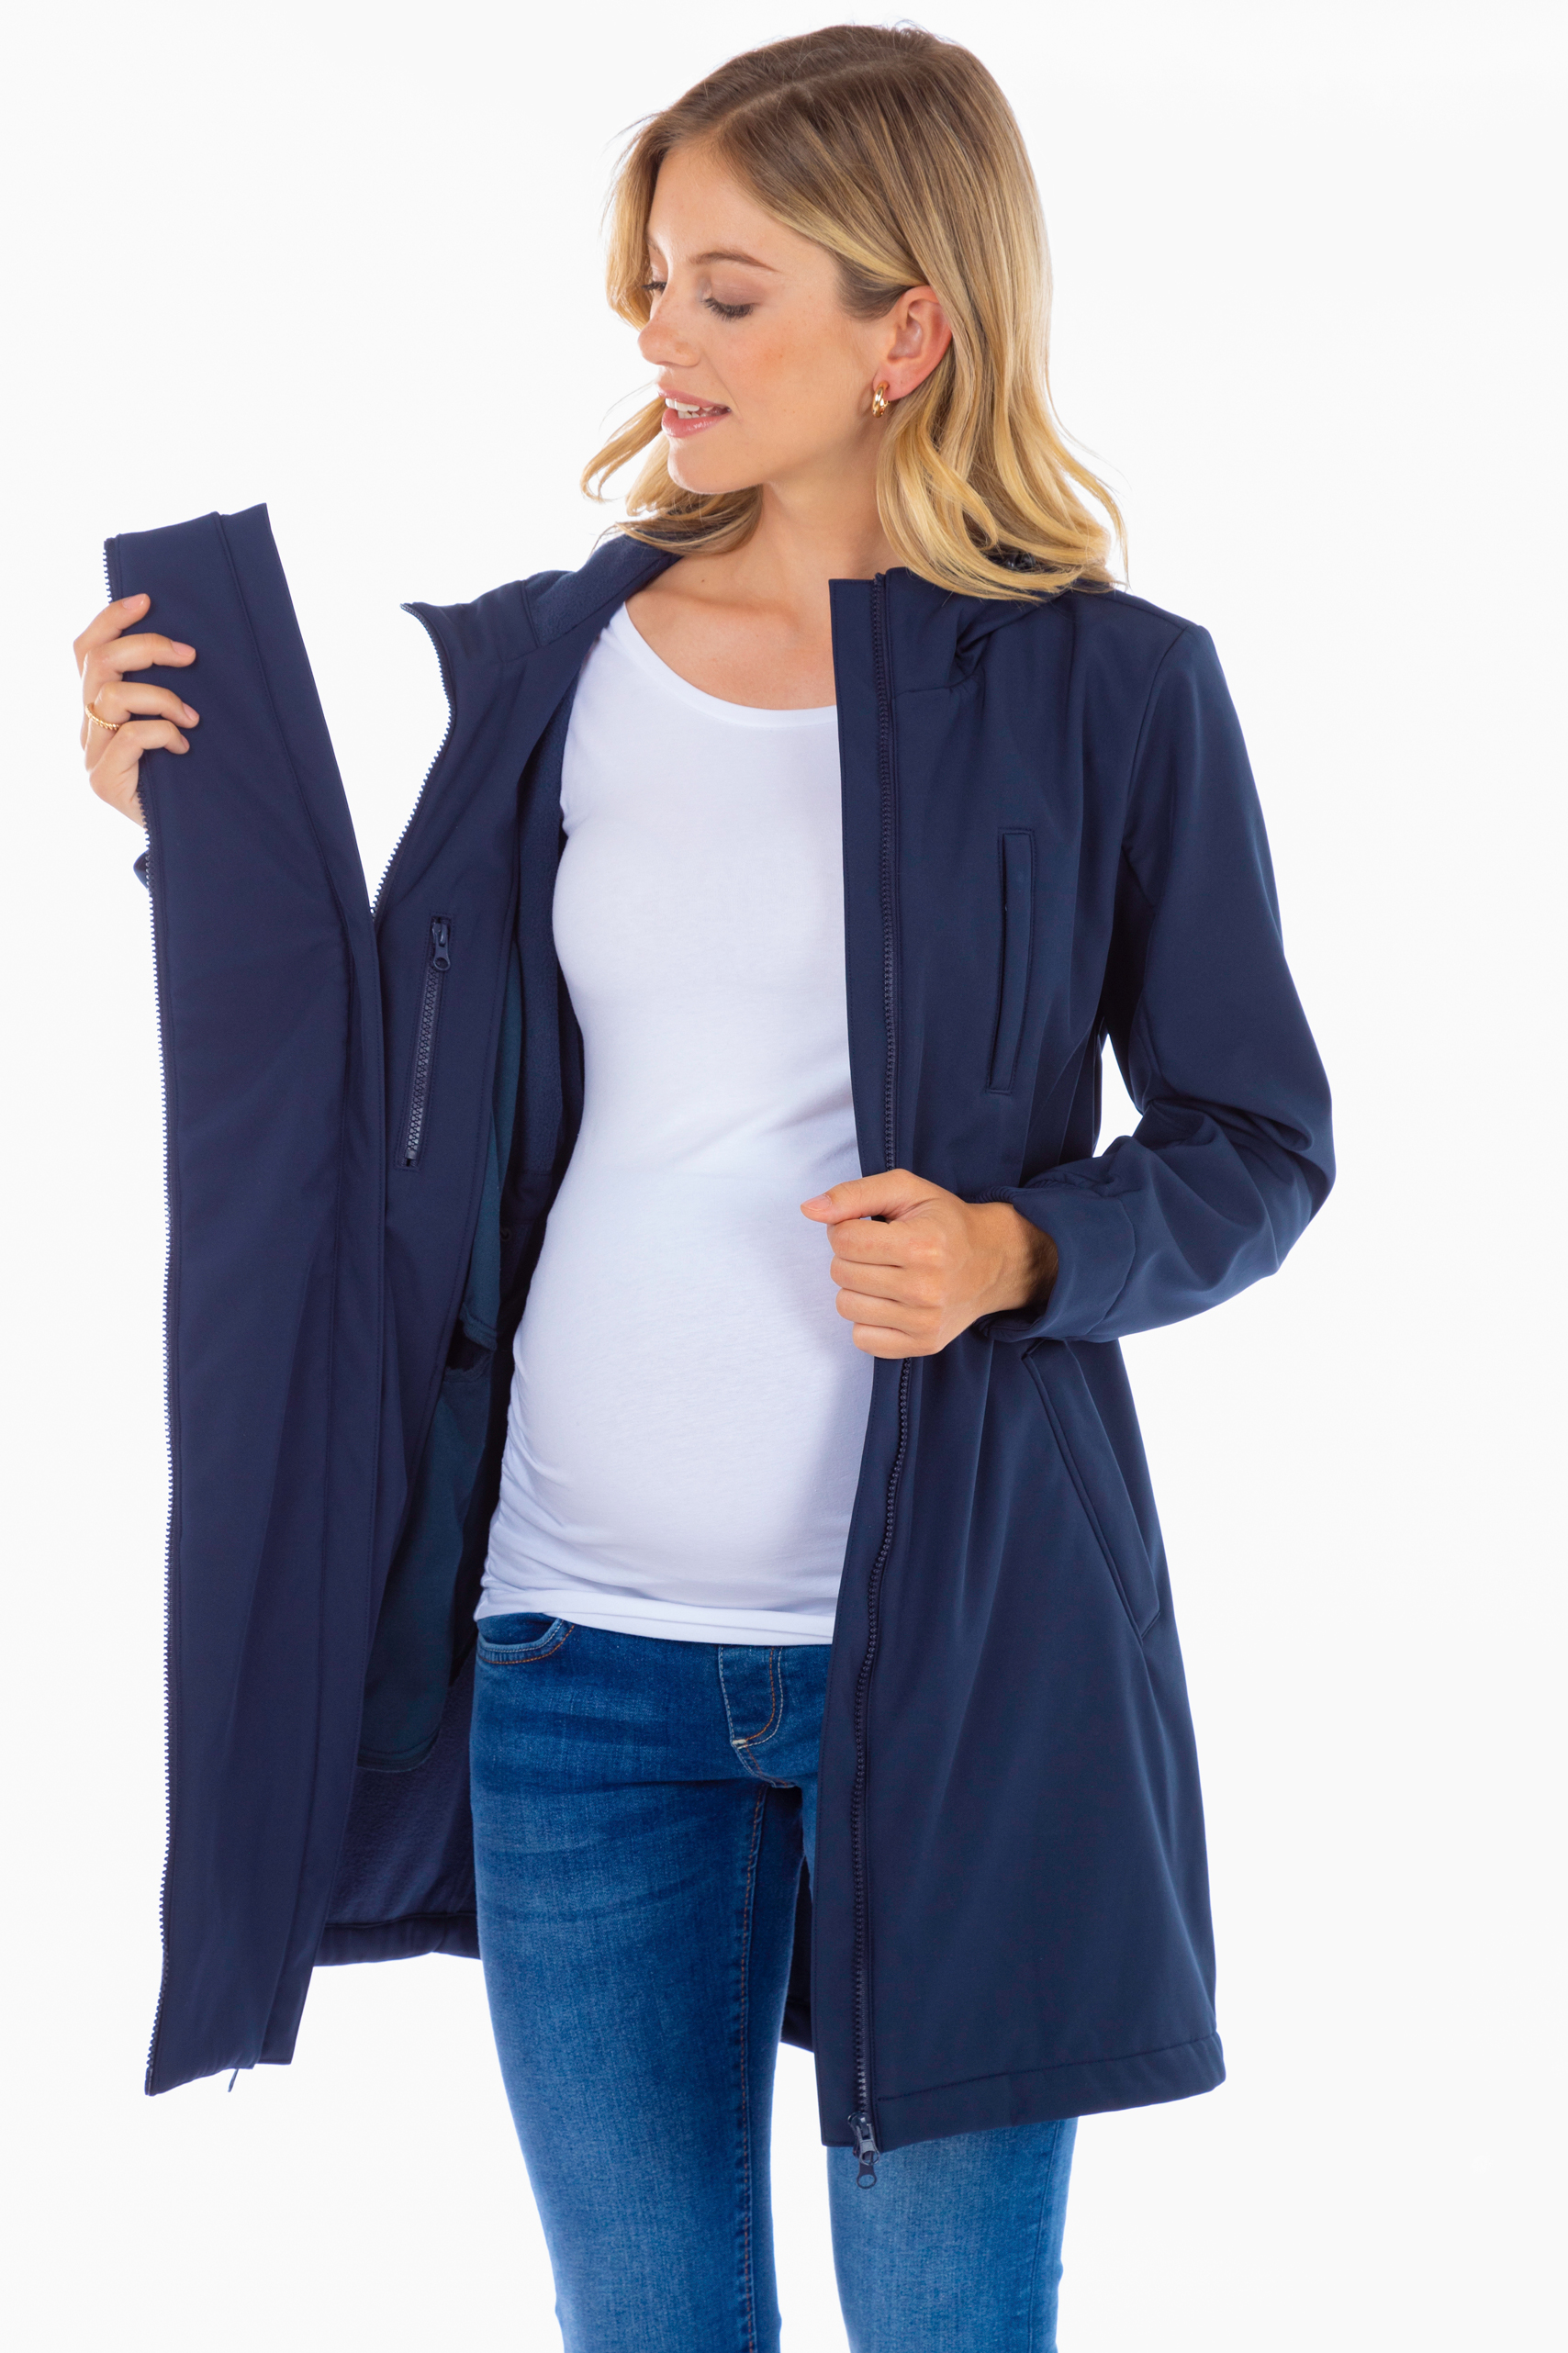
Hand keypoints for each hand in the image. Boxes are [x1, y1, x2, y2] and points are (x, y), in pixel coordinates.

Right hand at [74, 592, 198, 827]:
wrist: (190, 837)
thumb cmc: (189, 776)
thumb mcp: (176, 724)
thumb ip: (167, 692)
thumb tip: (190, 648)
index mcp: (97, 708)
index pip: (85, 651)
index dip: (110, 619)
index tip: (146, 600)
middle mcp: (87, 728)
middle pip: (99, 664)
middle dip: (146, 649)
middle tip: (189, 655)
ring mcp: (91, 756)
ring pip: (113, 696)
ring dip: (162, 697)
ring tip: (194, 717)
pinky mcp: (105, 782)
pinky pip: (131, 737)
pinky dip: (163, 733)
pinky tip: (183, 748)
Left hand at [800, 1169, 1057, 1358]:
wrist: (993, 1261)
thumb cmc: (943, 1221)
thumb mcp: (905, 1190)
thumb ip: (853, 1194)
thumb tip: (809, 1209)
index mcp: (921, 1244)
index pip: (843, 1240)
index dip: (846, 1228)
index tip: (870, 1227)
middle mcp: (925, 1288)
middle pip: (841, 1273)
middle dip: (851, 1257)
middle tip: (881, 1251)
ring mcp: (925, 1322)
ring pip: (846, 1306)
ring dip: (857, 1288)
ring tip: (886, 1275)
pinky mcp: (923, 1344)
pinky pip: (862, 1338)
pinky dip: (868, 1319)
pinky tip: (890, 1302)